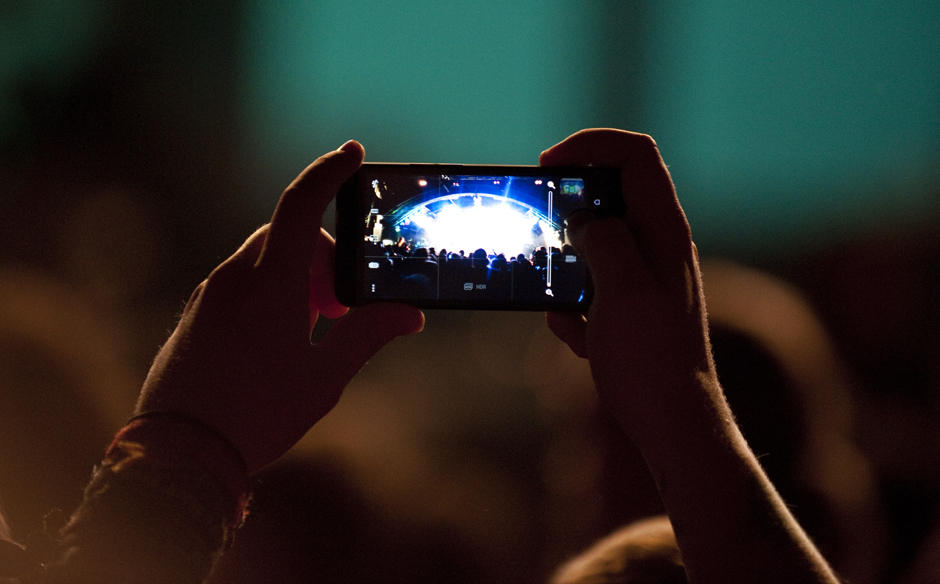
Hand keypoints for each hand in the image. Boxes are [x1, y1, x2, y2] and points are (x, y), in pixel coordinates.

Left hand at [135, 141, 424, 474]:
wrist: (178, 454)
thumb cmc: (257, 417)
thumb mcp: (324, 380)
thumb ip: (367, 336)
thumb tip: (409, 315)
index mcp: (270, 286)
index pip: (301, 207)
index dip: (329, 173)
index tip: (353, 154)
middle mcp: (235, 279)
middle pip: (289, 237)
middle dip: (325, 260)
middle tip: (341, 310)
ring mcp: (210, 295)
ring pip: (264, 260)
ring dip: (298, 280)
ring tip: (312, 333)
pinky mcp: (197, 313)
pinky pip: (241, 283)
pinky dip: (271, 293)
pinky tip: (279, 342)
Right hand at [541, 130, 839, 583]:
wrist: (674, 426)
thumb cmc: (652, 361)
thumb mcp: (622, 292)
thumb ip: (603, 240)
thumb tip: (584, 216)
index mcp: (664, 232)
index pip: (635, 155)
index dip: (590, 145)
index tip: (548, 165)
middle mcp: (660, 247)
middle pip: (613, 193)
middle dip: (570, 203)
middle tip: (538, 223)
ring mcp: (647, 279)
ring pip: (598, 242)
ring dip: (567, 257)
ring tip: (550, 286)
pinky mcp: (632, 311)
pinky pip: (593, 285)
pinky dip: (574, 299)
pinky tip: (570, 331)